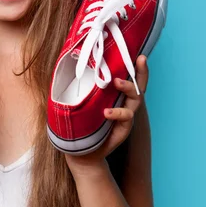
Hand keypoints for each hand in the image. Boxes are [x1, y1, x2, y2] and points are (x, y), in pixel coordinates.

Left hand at [65, 55, 148, 175]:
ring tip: (116, 83)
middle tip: (137, 61)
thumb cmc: (79, 123)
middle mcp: (124, 104)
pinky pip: (126, 118)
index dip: (137, 66)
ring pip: (135, 100)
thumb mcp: (77, 101)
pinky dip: (117, 113)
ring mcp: (124, 117)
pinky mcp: (122, 129)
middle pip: (139, 86)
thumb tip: (65, 63)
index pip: (130, 78)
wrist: (80, 152)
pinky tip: (106, 112)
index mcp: (116, 96)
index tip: (140, 54)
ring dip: (127, 88)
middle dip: (140, 72)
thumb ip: (77, 85)